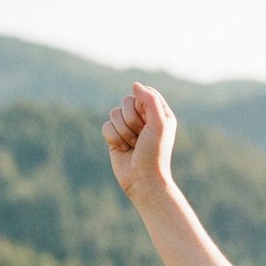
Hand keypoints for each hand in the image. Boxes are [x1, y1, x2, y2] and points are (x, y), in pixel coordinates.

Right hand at [103, 82, 175, 199]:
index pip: (144, 93)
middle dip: (131, 120)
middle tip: (141, 136)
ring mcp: (129, 128)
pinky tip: (124, 150)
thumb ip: (150, 101)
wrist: (143, 180)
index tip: (147, 120)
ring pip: (114, 113)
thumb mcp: (158, 125)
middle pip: (126, 101)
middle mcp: (144, 119)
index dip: (142, 104)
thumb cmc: (155, 153)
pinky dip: (113, 138)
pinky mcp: (115, 137)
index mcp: (160, 113)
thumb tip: (135, 84)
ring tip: (133, 145)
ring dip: (123, 132)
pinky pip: (106, 126)